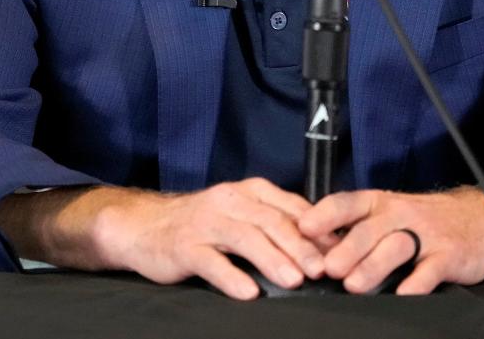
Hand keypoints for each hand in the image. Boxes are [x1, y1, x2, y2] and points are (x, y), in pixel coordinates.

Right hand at [93, 178, 332, 299]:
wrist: (144, 225)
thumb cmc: (202, 224)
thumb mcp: (240, 214)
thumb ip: (274, 224)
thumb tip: (320, 248)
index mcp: (249, 192)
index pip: (289, 207)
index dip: (316, 230)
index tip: (338, 251)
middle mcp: (229, 201)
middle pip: (271, 222)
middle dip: (299, 246)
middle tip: (321, 269)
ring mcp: (205, 222)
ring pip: (245, 238)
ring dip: (272, 259)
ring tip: (293, 280)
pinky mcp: (184, 246)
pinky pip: (211, 261)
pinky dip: (231, 277)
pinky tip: (247, 292)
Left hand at [298, 186, 483, 294]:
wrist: (482, 218)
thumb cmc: (424, 220)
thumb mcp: (390, 215)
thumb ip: (357, 229)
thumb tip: (313, 249)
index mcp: (380, 203)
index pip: (348, 203)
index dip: (325, 215)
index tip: (303, 228)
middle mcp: (400, 214)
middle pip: (369, 229)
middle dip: (346, 248)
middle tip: (326, 268)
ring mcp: (426, 234)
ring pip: (396, 247)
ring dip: (373, 267)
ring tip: (353, 286)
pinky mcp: (448, 255)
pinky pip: (430, 270)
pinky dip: (416, 284)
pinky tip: (402, 296)